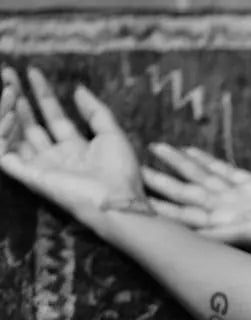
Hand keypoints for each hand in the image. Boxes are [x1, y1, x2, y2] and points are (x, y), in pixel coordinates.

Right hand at [0, 66, 148, 227]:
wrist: (116, 199)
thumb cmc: (120, 172)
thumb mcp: (112, 134)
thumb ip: (95, 111)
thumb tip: (78, 89)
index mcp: (76, 149)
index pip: (53, 116)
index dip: (43, 94)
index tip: (33, 72)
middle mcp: (56, 157)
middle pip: (30, 123)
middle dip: (18, 98)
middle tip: (8, 73)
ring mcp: (41, 167)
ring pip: (14, 136)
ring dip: (8, 111)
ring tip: (8, 89)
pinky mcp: (30, 176)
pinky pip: (5, 154)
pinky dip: (3, 133)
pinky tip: (8, 113)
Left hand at [142, 144, 250, 248]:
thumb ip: (224, 234)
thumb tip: (192, 239)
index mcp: (225, 226)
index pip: (184, 216)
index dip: (161, 207)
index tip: (136, 199)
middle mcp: (227, 213)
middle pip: (188, 194)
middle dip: (162, 182)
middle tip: (134, 168)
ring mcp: (240, 198)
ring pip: (203, 178)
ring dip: (180, 164)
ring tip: (157, 147)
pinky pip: (224, 170)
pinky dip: (207, 160)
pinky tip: (190, 150)